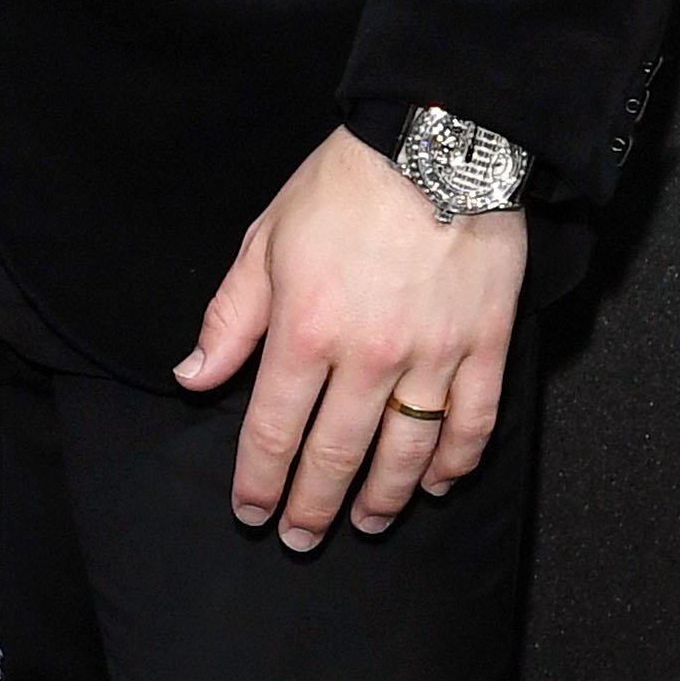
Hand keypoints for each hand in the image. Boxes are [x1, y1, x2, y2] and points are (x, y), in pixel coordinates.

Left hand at [174, 128, 524, 549]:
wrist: (439, 142)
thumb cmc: (344, 187)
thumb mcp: (265, 240)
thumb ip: (230, 317)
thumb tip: (194, 376)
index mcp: (304, 332)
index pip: (273, 431)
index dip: (259, 482)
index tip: (251, 512)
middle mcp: (367, 358)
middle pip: (336, 456)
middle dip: (312, 507)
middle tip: (301, 538)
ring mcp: (432, 356)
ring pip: (406, 453)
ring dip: (383, 499)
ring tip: (368, 522)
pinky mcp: (484, 345)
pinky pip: (471, 423)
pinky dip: (454, 463)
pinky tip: (437, 483)